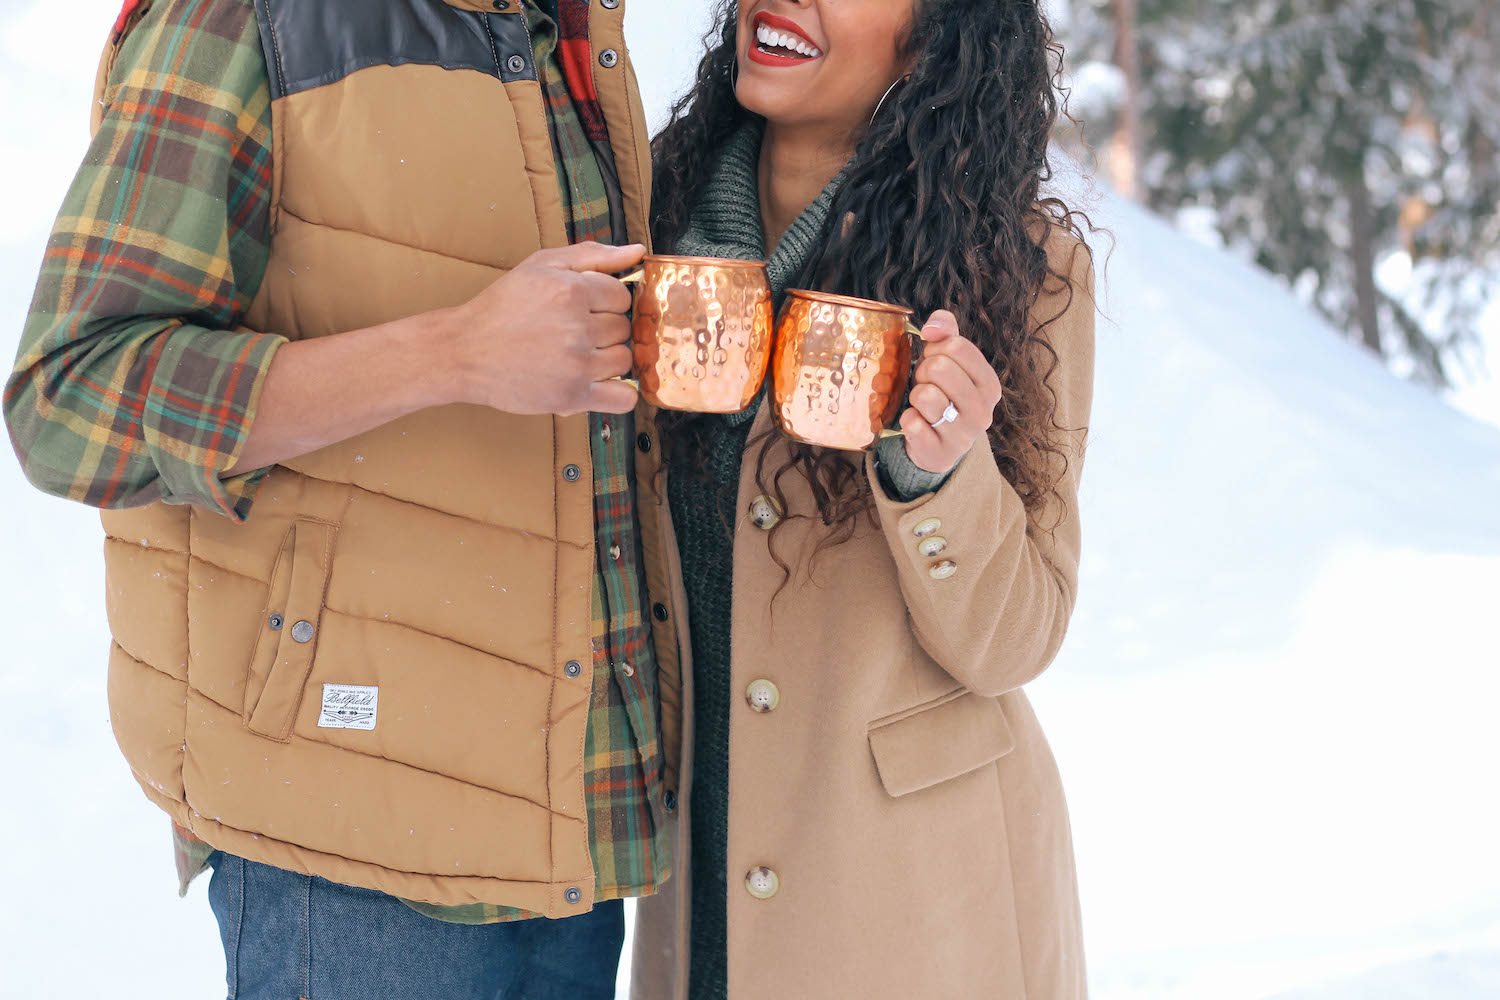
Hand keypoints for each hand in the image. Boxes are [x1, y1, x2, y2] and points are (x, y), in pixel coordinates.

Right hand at [443, 241, 644, 414]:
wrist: (464, 351)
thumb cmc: (502, 307)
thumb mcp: (541, 265)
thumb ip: (592, 254)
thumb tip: (637, 251)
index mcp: (572, 291)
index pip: (621, 296)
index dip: (604, 302)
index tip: (582, 309)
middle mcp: (577, 328)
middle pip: (622, 328)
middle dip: (603, 329)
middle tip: (571, 332)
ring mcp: (576, 365)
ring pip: (623, 359)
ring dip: (606, 359)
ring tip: (576, 356)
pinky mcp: (572, 397)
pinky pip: (623, 398)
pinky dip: (618, 392)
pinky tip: (599, 383)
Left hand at [897, 310, 1003, 473]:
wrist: (938, 445)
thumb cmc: (943, 393)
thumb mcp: (950, 359)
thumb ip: (946, 331)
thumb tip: (931, 328)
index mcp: (989, 383)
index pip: (957, 345)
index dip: (936, 349)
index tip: (936, 362)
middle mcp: (983, 410)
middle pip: (939, 367)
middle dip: (923, 372)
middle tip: (926, 384)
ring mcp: (964, 435)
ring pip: (925, 395)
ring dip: (915, 396)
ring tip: (923, 404)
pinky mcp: (940, 453)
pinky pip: (912, 422)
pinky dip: (907, 419)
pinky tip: (917, 424)